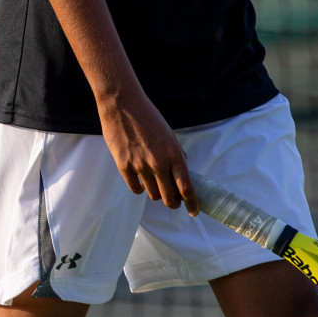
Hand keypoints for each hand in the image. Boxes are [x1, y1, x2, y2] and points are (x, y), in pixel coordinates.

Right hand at [98, 93, 198, 215]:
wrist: (123, 105)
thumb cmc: (148, 116)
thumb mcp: (169, 134)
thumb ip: (176, 153)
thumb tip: (182, 171)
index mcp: (174, 154)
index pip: (186, 187)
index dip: (192, 203)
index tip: (194, 211)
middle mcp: (159, 163)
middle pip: (170, 198)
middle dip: (174, 203)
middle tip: (175, 202)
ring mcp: (140, 166)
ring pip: (152, 195)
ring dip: (157, 194)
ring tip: (156, 185)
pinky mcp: (124, 167)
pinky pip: (135, 188)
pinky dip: (140, 188)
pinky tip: (141, 182)